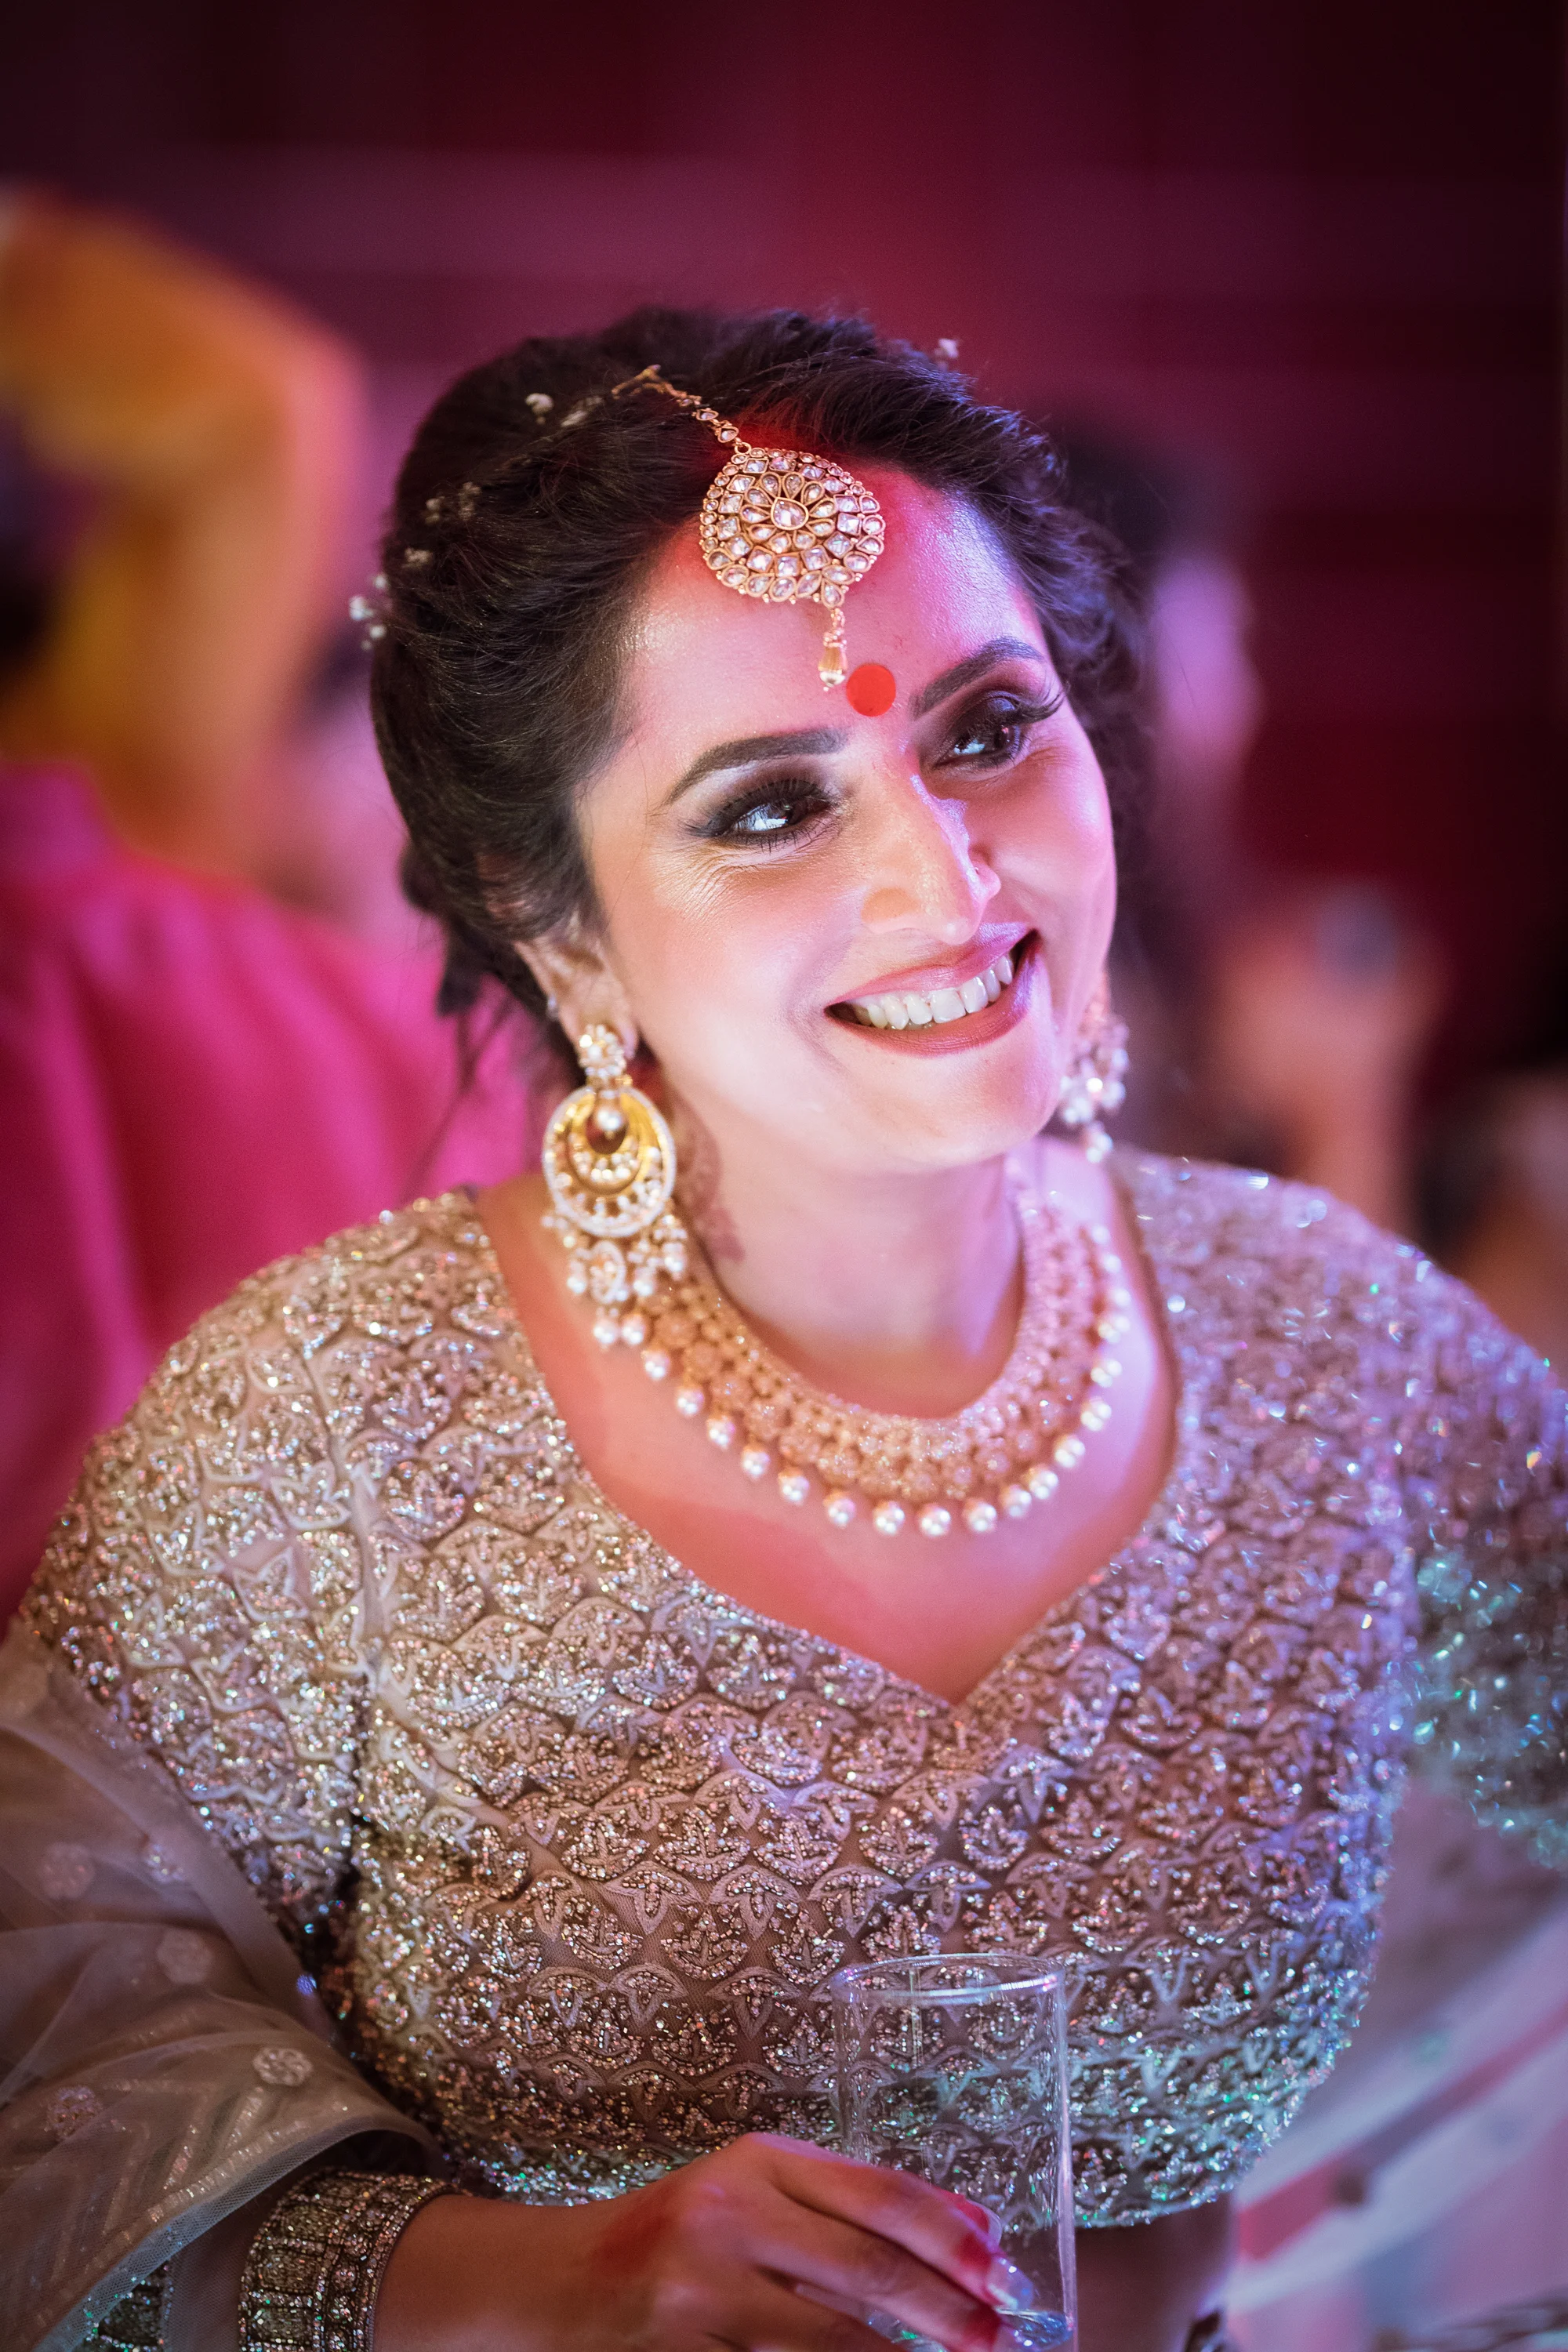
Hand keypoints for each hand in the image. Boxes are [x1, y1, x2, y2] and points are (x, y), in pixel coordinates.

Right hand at [375, 2133, 1029, 2351]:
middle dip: (946, 2309)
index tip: (1003, 2266)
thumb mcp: (751, 2195)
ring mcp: (700, 2294)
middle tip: (999, 2334)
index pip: (876, 2194)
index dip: (949, 2234)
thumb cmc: (674, 2236)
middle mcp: (728, 2217)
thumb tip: (968, 2231)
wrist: (554, 2284)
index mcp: (755, 2163)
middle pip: (865, 2269)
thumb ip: (841, 2208)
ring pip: (832, 2340)